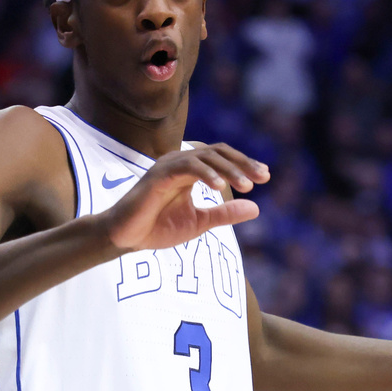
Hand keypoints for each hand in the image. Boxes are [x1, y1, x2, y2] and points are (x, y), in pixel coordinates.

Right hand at [103, 143, 269, 250]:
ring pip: (205, 156)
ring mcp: (169, 166)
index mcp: (189, 170)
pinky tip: (221, 186)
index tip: (265, 176)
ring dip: (228, 169)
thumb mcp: (199, 222)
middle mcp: (180, 162)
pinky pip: (186, 167)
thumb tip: (256, 208)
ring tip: (246, 185)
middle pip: (218, 152)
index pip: (221, 158)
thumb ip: (225, 213)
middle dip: (242, 163)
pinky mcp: (159, 175)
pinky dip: (206, 174)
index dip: (244, 163)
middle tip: (262, 177)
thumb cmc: (157, 227)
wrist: (126, 238)